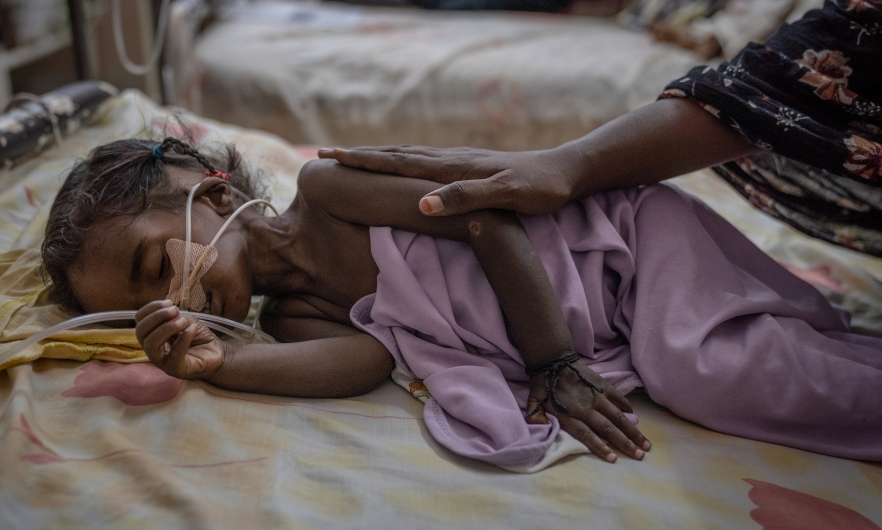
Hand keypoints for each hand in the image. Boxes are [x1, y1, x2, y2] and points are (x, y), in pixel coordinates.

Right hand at [135, 300, 227, 379]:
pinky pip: (174, 355)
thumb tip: (166, 311)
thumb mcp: (183, 320)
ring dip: (166, 328)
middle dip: (156, 317)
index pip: (139, 321)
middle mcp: (152, 349)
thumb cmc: (197, 336)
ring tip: (183, 321)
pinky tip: (192, 330)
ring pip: (151, 345)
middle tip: (175, 310)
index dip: (150, 309)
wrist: (216, 352)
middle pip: (140, 332)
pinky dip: (183, 340)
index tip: (169, 302)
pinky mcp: (175, 369)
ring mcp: (162, 361)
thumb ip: (172, 316)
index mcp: (151, 335)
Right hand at [317, 145, 578, 216]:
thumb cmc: (539, 189)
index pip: (398, 163)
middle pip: (396, 154)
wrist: (566, 171)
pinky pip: (424, 162)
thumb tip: (421, 204)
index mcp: (452, 167)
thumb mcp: (505, 196)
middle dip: (360, 156)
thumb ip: (465, 198)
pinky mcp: (469, 166)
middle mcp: (450, 159)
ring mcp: (459, 161)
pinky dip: (402, 162)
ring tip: (354, 157)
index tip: (331, 158)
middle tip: (327, 154)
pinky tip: (403, 166)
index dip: (363, 162)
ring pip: (408, 156)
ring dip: (378, 156)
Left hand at [526, 363, 650, 462]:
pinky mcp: (601, 384)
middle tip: (640, 455)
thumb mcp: (533, 403)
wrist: (552, 359)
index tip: (614, 459)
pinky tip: (634, 416)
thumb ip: (535, 418)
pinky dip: (626, 406)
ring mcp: (595, 395)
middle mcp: (585, 407)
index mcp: (568, 414)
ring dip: (632, 430)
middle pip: (607, 428)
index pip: (586, 434)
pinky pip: (617, 397)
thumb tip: (535, 431)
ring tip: (645, 443)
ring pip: (617, 415)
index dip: (599, 446)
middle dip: (624, 443)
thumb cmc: (542, 385)